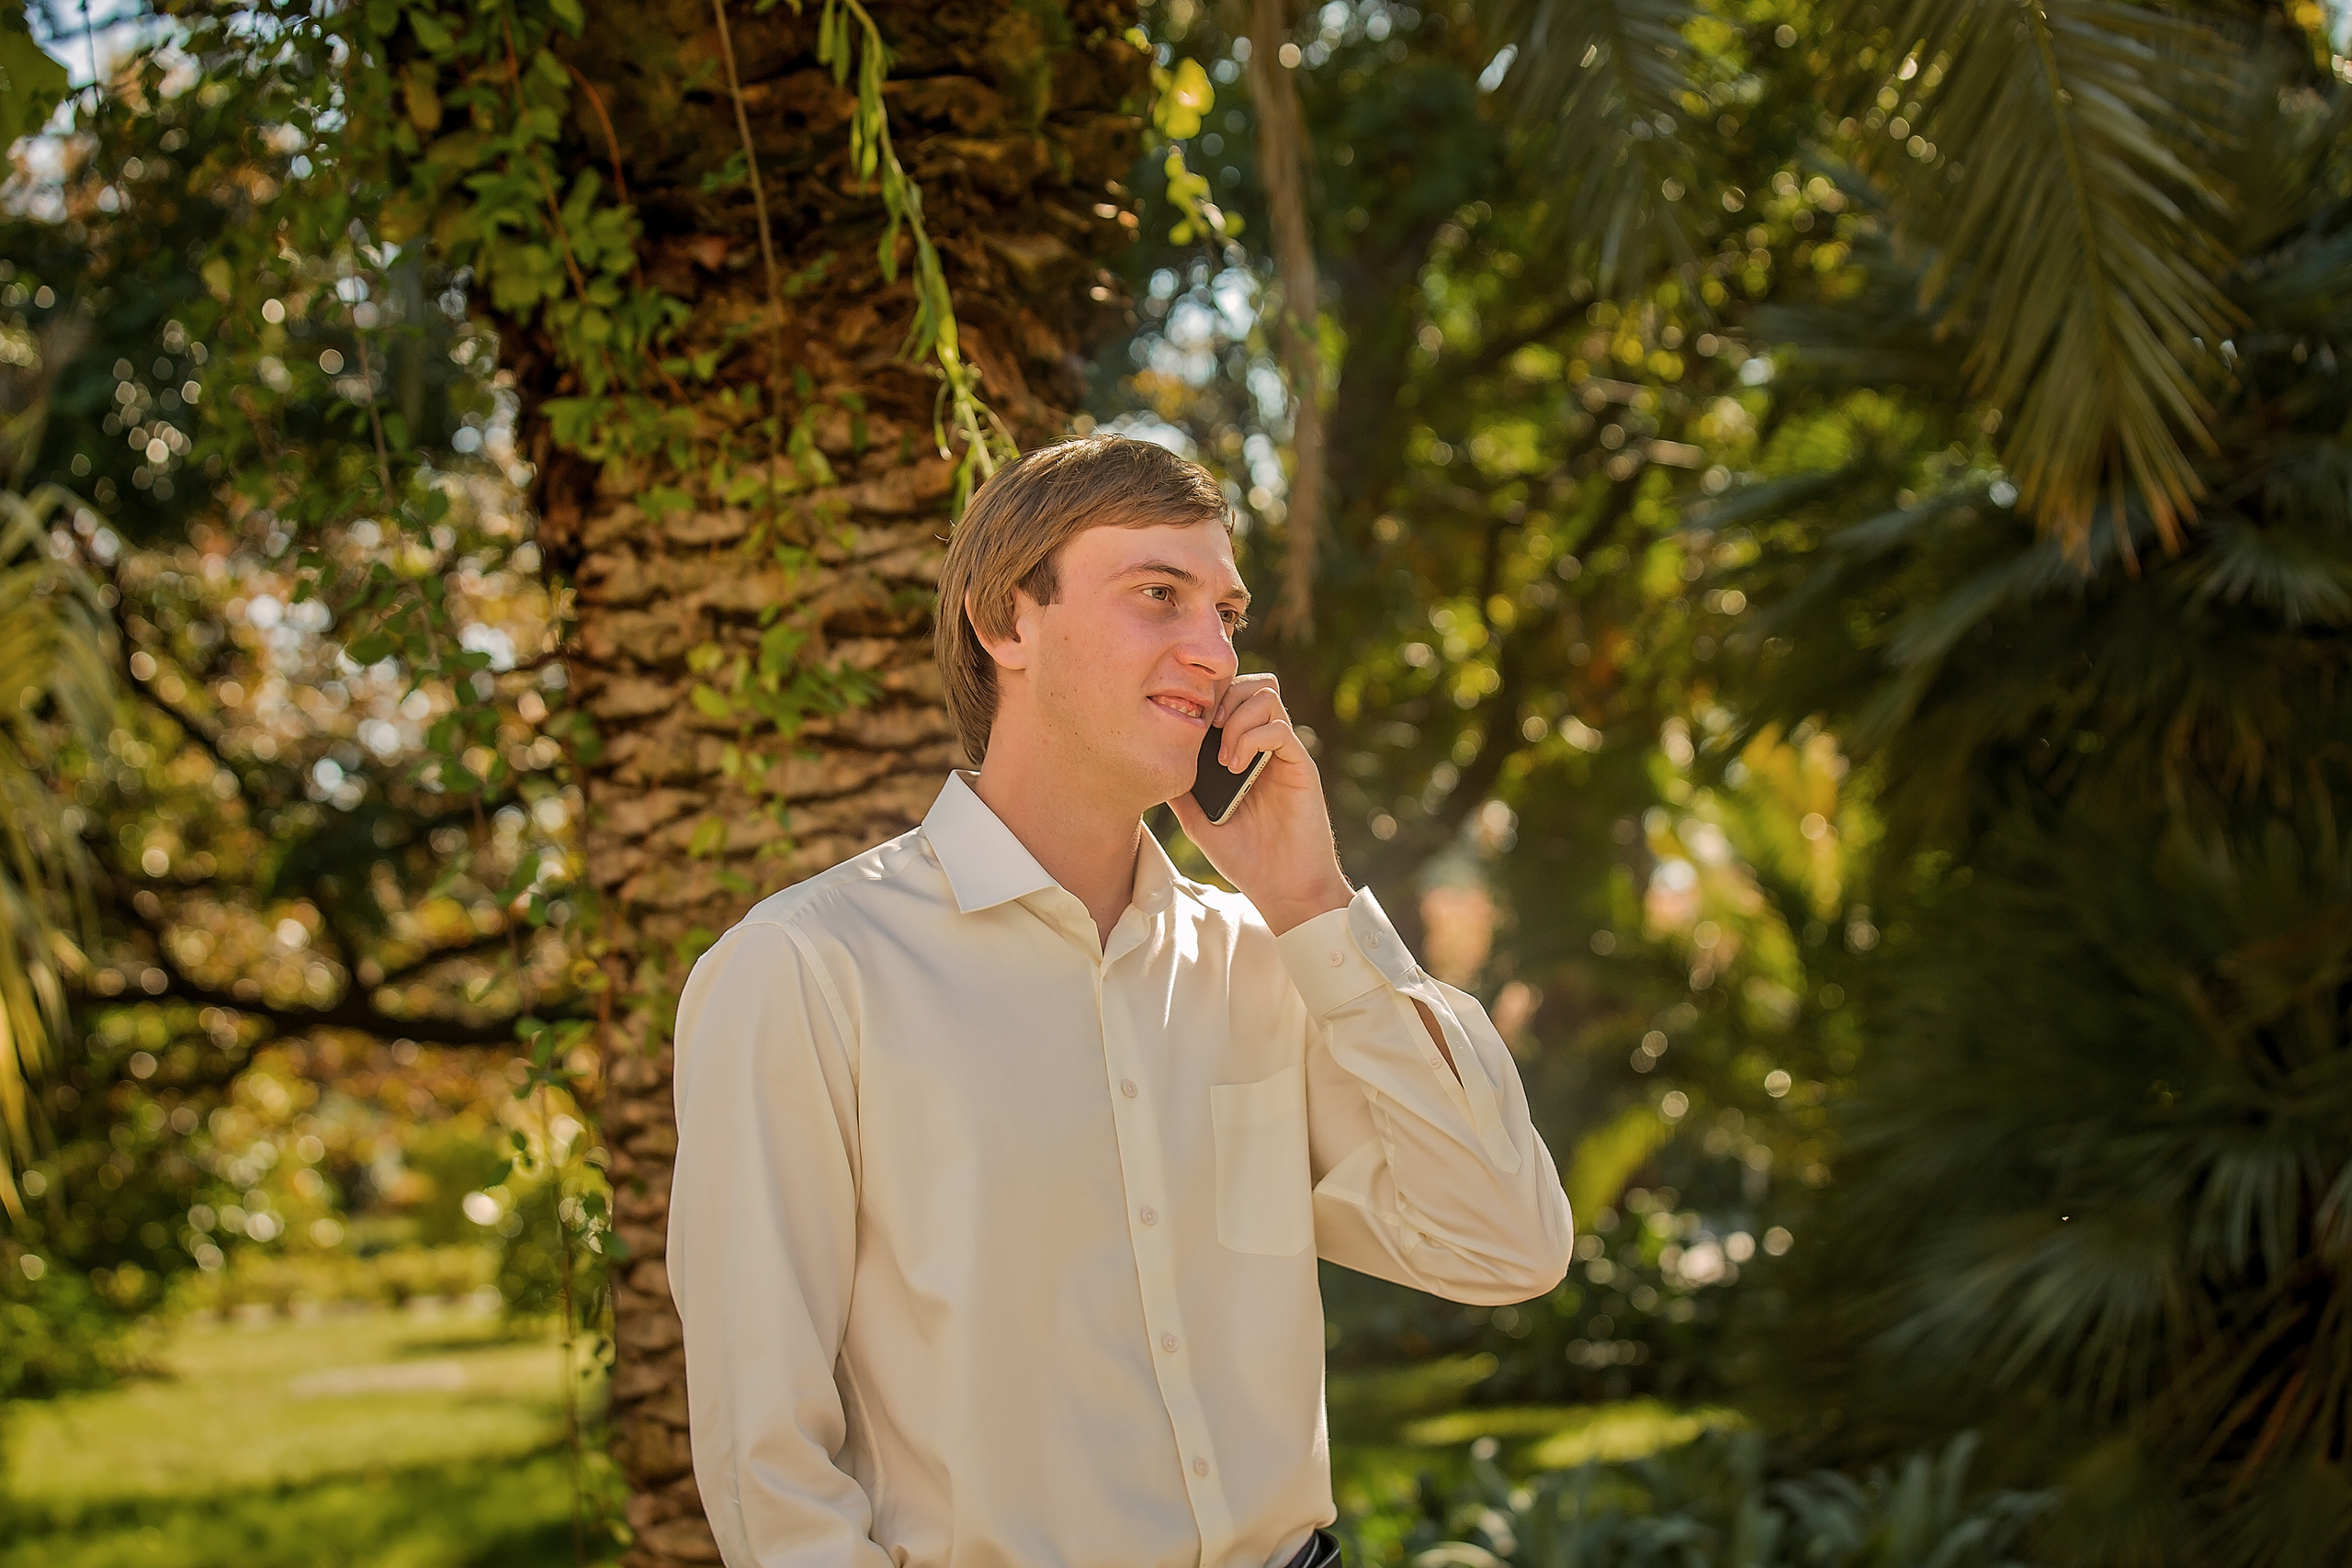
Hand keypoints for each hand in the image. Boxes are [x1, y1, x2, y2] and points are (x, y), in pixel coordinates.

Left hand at [1167, 673, 1351, 934]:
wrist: (1283, 887)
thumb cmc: (1244, 856)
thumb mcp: (1197, 820)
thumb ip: (1180, 788)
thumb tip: (1151, 762)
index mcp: (1245, 750)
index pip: (1233, 696)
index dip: (1210, 696)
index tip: (1189, 724)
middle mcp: (1267, 744)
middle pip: (1253, 683)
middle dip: (1223, 698)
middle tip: (1207, 732)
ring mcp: (1285, 753)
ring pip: (1266, 695)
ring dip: (1236, 719)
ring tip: (1223, 758)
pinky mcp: (1300, 765)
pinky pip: (1280, 727)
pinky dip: (1251, 738)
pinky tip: (1235, 768)